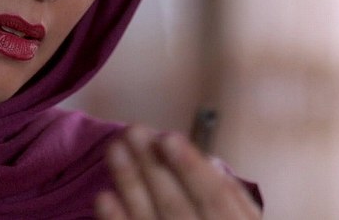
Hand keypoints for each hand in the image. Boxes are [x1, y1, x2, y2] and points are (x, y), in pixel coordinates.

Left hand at [94, 125, 261, 219]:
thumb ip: (235, 202)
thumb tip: (210, 164)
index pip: (216, 200)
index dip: (190, 168)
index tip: (167, 136)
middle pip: (177, 207)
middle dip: (153, 167)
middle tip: (132, 131)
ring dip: (130, 185)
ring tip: (114, 149)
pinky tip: (103, 196)